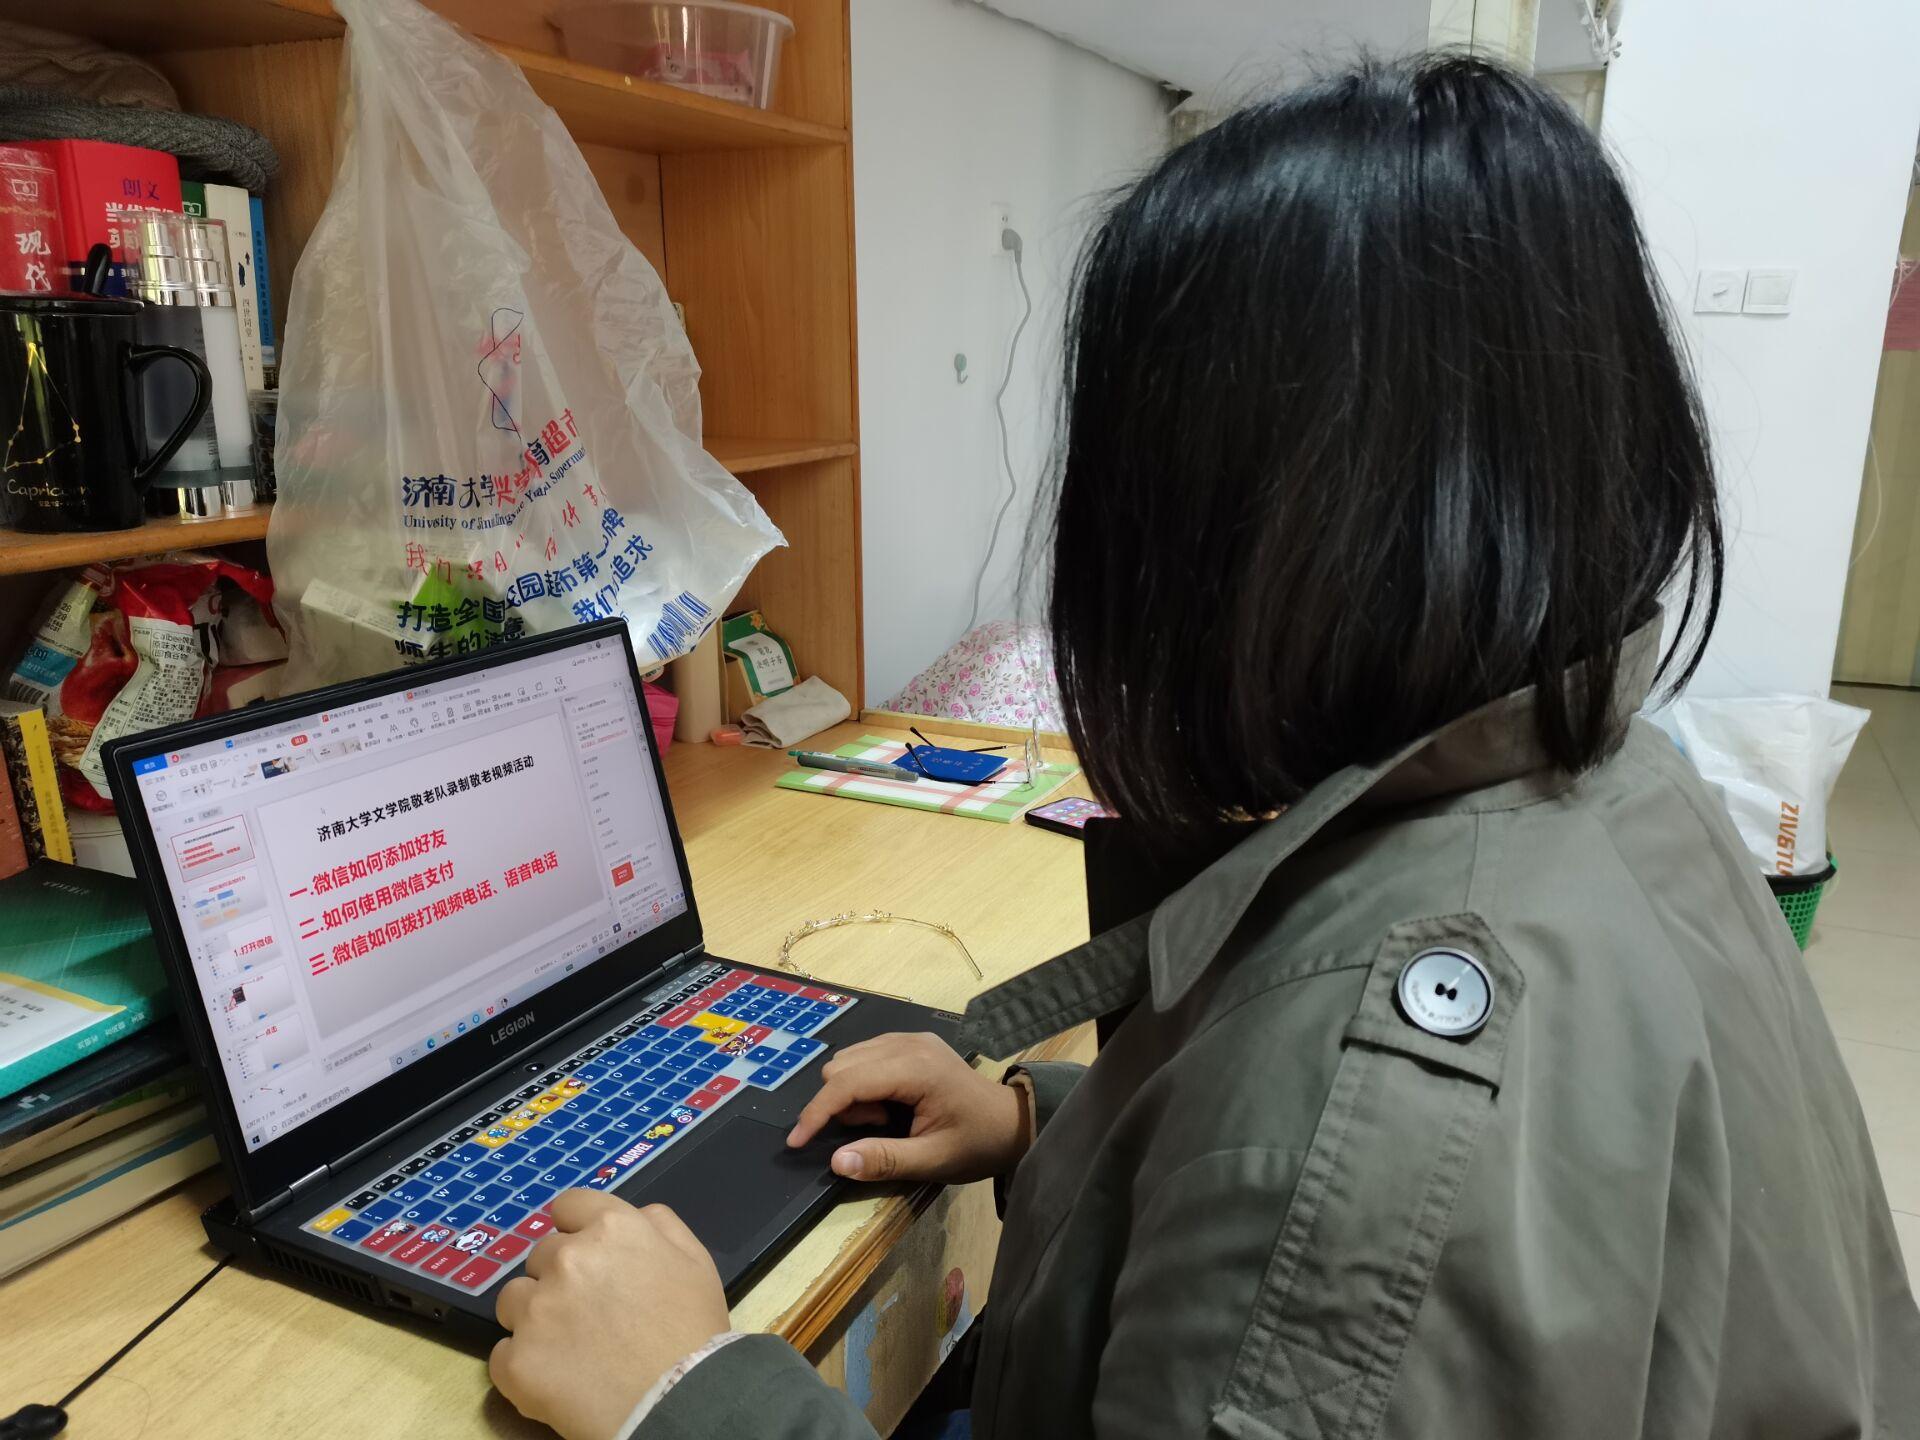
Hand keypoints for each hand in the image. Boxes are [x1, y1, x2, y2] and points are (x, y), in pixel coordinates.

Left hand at [490, 1190, 728, 1439]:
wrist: (679, 1401)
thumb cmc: (693, 1331)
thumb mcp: (695, 1262)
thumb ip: (662, 1225)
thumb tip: (636, 1214)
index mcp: (611, 1229)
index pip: (568, 1205)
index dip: (574, 1228)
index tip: (585, 1255)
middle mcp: (567, 1259)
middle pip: (541, 1255)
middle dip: (558, 1277)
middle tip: (587, 1312)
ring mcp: (537, 1310)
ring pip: (513, 1300)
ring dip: (533, 1316)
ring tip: (566, 1347)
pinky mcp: (517, 1359)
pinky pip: (502, 1355)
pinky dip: (522, 1365)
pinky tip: (554, 1377)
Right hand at [787, 1031, 1028, 1184]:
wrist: (1011, 1123)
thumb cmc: (976, 1143)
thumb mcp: (932, 1160)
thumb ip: (884, 1160)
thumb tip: (835, 1162)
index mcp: (915, 1068)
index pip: (847, 1082)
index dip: (817, 1112)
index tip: (797, 1141)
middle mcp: (908, 1044)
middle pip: (842, 1065)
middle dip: (842, 1105)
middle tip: (876, 1131)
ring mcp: (909, 1039)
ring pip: (849, 1059)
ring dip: (852, 1095)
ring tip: (886, 1121)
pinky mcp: (910, 1043)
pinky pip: (865, 1058)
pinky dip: (863, 1084)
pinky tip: (890, 1107)